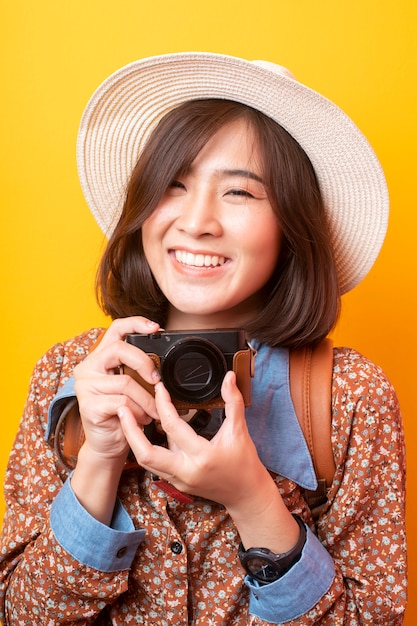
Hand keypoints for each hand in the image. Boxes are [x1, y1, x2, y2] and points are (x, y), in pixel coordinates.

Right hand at [73, 316, 161, 466]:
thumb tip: (162, 360)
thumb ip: (138, 370)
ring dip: (147, 400)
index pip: (115, 329)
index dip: (136, 323)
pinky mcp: (89, 406)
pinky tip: (142, 419)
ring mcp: (85, 387)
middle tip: (157, 380)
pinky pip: (122, 403)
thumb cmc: (122, 413)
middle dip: (145, 363)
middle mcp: (88, 368)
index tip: (156, 328)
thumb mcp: (131, 386)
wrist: (108, 444)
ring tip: (152, 412)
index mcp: (99, 358)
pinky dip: (138, 412)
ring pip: (126, 382)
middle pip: (120, 350)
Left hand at [118, 370, 270, 508]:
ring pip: (146, 461)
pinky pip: (155, 465)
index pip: (173, 426)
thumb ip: (233, 402)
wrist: (246, 495)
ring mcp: (179, 480)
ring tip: (126, 417)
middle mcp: (186, 471)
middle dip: (130, 429)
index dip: (162, 404)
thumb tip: (229, 378)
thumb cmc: (245, 464)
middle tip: (123, 407)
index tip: (159, 388)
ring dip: (134, 439)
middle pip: (146, 453)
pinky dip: (146, 447)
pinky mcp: (176, 483)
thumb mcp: (240, 431)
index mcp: (201, 456)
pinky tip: (142, 432)